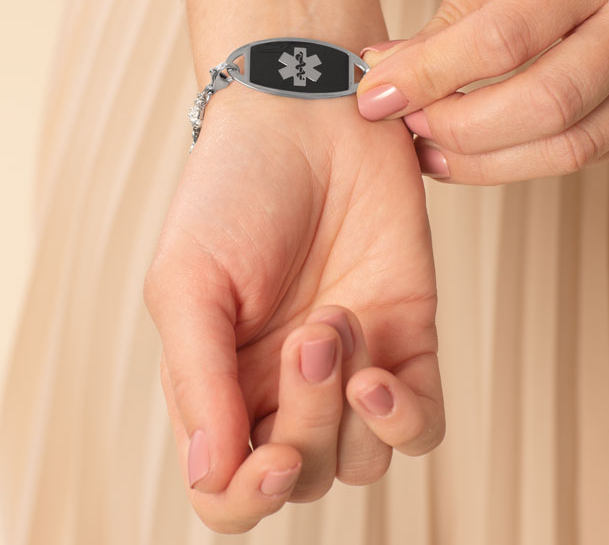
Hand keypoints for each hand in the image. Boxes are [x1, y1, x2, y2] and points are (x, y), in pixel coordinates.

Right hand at [144, 80, 442, 532]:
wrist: (308, 112)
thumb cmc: (233, 186)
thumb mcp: (188, 279)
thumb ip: (196, 377)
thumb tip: (209, 474)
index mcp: (220, 376)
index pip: (226, 488)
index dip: (248, 496)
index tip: (270, 456)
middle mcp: (282, 382)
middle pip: (303, 474)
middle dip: (308, 421)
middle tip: (310, 332)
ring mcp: (349, 362)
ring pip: (362, 456)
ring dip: (352, 406)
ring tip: (337, 317)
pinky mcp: (406, 333)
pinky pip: (421, 421)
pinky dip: (406, 416)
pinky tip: (380, 367)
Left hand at [355, 0, 608, 183]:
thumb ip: (453, 16)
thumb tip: (385, 71)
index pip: (504, 37)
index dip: (430, 76)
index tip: (377, 97)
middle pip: (543, 105)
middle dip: (458, 128)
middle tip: (408, 124)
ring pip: (569, 148)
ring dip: (485, 162)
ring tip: (431, 150)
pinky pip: (589, 156)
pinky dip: (524, 161)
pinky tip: (482, 150)